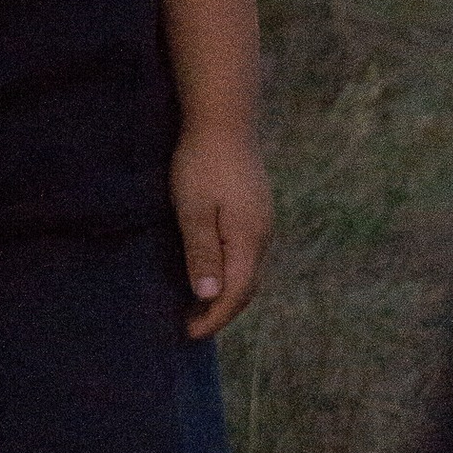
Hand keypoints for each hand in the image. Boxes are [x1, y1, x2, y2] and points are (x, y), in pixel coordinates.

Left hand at [172, 127, 270, 337]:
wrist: (224, 119)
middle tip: (192, 326)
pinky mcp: (255, 208)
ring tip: (199, 305)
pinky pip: (247, 252)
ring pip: (248, 269)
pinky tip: (213, 269)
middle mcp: (262, 234)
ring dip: (227, 292)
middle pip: (247, 286)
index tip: (189, 334)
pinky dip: (231, 271)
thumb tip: (210, 297)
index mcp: (248, 239)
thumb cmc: (201, 163)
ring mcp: (262, 220)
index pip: (235, 294)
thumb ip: (201, 254)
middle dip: (221, 311)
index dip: (214, 318)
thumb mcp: (192, 211)